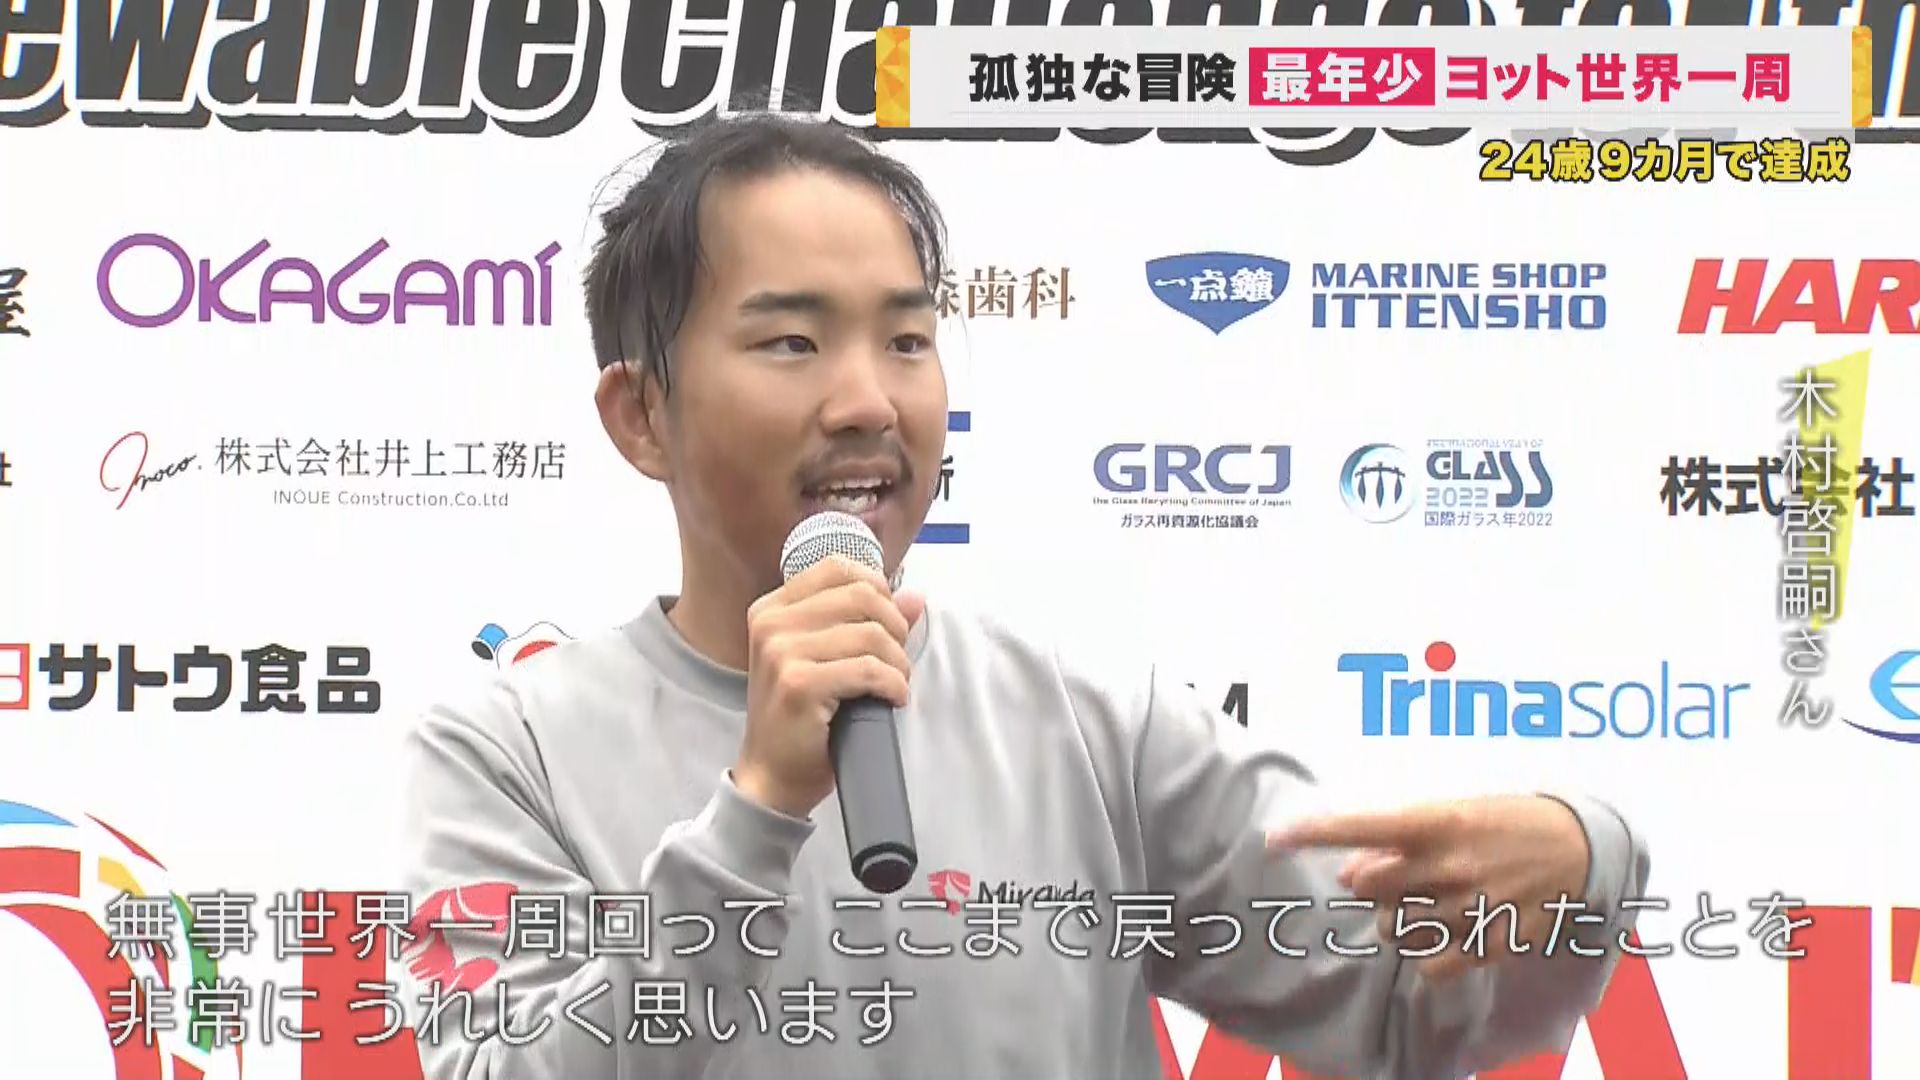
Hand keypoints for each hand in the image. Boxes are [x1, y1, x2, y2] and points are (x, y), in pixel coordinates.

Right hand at [734, 555, 925, 818]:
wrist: (773, 775)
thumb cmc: (802, 717)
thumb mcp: (828, 658)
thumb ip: (867, 621)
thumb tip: (915, 596)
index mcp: (772, 608)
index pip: (838, 567)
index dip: (877, 589)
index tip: (887, 623)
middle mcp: (771, 623)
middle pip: (862, 595)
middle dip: (895, 627)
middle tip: (895, 661)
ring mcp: (781, 652)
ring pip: (872, 634)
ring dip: (898, 663)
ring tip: (893, 685)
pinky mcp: (800, 684)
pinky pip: (870, 670)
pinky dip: (893, 685)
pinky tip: (891, 700)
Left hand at [1269, 795, 1591, 980]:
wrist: (1580, 845)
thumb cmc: (1504, 822)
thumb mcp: (1455, 812)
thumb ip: (1401, 839)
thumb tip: (1352, 868)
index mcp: (1439, 821)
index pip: (1362, 825)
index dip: (1315, 831)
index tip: (1276, 837)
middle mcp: (1451, 863)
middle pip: (1370, 886)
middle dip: (1367, 883)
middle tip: (1387, 875)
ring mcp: (1472, 904)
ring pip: (1396, 927)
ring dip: (1395, 918)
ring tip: (1425, 901)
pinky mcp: (1494, 940)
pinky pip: (1433, 962)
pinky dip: (1426, 952)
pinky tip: (1442, 932)